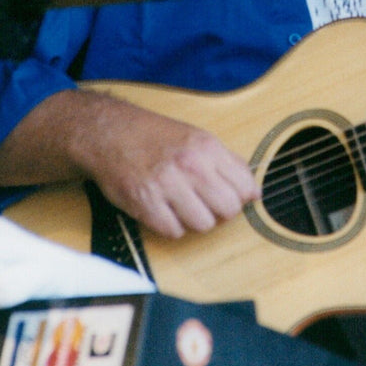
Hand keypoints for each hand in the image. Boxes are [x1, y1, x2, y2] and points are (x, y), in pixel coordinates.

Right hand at [0, 87, 260, 239]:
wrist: (110, 133)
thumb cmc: (157, 137)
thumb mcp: (198, 137)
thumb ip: (229, 163)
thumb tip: (255, 192)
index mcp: (207, 147)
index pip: (245, 187)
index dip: (240, 197)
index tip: (229, 196)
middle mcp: (189, 164)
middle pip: (228, 210)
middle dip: (220, 212)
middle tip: (205, 202)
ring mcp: (166, 184)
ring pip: (203, 225)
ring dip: (195, 221)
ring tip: (183, 205)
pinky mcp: (144, 202)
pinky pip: (173, 232)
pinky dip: (171, 227)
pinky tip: (164, 210)